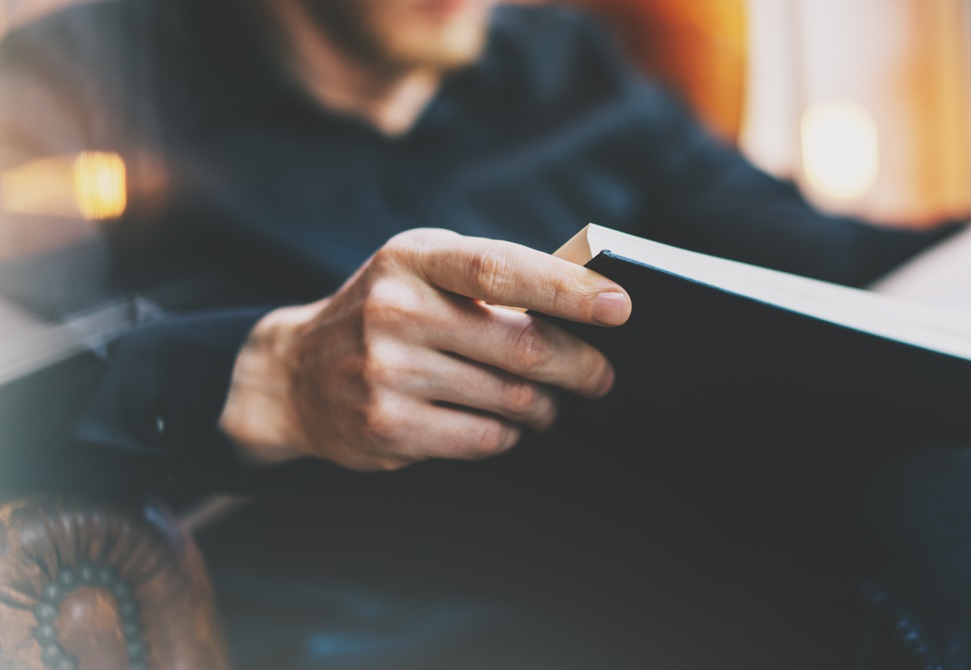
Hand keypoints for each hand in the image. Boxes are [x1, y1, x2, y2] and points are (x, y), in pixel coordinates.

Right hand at [218, 228, 630, 470]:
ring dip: (544, 407)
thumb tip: (589, 298)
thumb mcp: (423, 271)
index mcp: (414, 259)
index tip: (619, 306)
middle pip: (521, 347)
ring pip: (511, 400)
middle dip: (579, 367)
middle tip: (600, 377)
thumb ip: (494, 277)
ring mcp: (386, 372)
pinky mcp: (387, 427)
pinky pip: (484, 438)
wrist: (294, 373)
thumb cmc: (387, 312)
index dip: (566, 290)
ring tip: (546, 403)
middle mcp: (395, 311)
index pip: (501, 270)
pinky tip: (500, 422)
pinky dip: (507, 433)